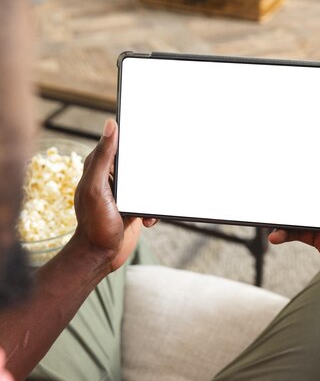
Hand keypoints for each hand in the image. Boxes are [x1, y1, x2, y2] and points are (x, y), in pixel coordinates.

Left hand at [73, 119, 154, 273]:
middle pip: (138, 162)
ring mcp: (124, 194)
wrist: (100, 256)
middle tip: (162, 168)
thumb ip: (103, 157)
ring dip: (155, 193)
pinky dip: (154, 211)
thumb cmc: (94, 224)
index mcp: (99, 168)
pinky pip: (152, 202)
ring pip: (148, 183)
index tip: (150, 128)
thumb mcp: (97, 187)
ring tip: (150, 207)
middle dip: (151, 167)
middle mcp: (111, 178)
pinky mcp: (135, 208)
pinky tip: (149, 221)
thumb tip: (110, 124)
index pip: (117, 143)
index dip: (132, 135)